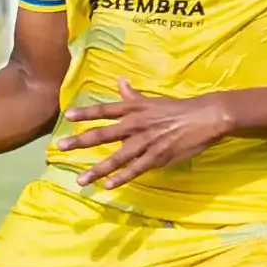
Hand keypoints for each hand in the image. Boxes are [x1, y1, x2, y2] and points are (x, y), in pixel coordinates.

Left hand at [51, 79, 233, 190]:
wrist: (205, 117)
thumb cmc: (179, 109)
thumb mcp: (153, 100)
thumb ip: (133, 96)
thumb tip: (119, 81)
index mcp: (135, 109)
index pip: (105, 110)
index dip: (86, 112)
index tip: (67, 116)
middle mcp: (136, 125)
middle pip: (103, 134)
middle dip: (80, 141)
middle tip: (61, 147)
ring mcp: (146, 142)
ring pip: (116, 157)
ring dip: (97, 169)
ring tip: (81, 180)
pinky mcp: (157, 156)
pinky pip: (136, 169)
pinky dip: (122, 177)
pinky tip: (108, 185)